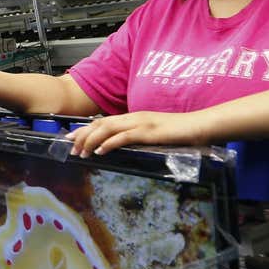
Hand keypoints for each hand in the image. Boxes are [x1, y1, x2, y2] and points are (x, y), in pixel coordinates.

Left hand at [67, 111, 212, 156]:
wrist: (199, 125)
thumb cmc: (179, 132)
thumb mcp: (154, 134)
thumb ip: (139, 137)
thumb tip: (124, 146)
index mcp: (133, 117)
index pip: (103, 122)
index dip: (85, 129)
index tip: (71, 137)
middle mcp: (133, 117)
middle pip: (100, 124)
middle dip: (82, 135)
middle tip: (69, 147)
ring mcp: (141, 123)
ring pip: (108, 129)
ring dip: (91, 141)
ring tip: (81, 152)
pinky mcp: (149, 132)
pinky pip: (124, 137)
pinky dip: (109, 143)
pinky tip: (100, 151)